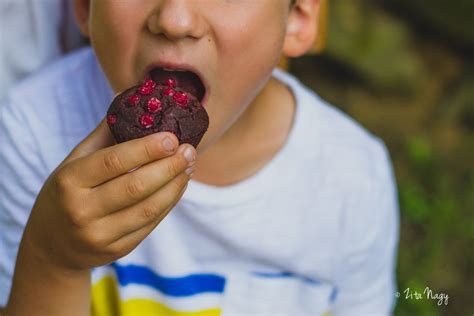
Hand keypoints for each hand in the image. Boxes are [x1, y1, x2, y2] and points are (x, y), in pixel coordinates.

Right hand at [23, 119, 194, 270]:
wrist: (52, 245)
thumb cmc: (66, 194)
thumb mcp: (74, 163)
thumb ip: (103, 136)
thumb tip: (131, 103)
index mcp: (69, 181)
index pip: (114, 161)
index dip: (146, 149)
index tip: (172, 137)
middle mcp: (81, 210)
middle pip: (136, 187)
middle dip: (169, 167)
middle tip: (189, 151)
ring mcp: (99, 234)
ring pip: (149, 208)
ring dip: (175, 185)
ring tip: (189, 166)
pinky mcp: (116, 249)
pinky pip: (150, 224)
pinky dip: (169, 202)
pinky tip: (179, 186)